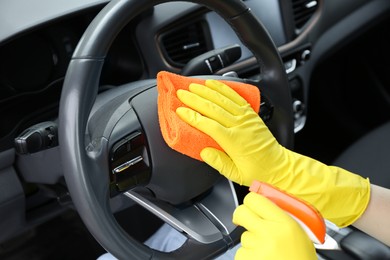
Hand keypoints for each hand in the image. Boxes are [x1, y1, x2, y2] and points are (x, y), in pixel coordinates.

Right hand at [176, 80, 369, 226]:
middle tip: (181, 93)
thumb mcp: (235, 174)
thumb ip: (218, 162)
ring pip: (223, 99)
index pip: (208, 125)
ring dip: (207, 91)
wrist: (279, 166)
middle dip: (195, 99)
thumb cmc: (257, 171)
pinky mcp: (251, 114)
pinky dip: (224, 89)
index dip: (192, 116)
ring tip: (193, 85)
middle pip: (213, 108)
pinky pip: (235, 97)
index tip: (180, 110)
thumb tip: (203, 152)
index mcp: (234, 141)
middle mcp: (240, 126)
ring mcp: (246, 118)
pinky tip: (214, 84)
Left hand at [233, 192, 316, 259]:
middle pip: (241, 212)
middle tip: (245, 221)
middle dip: (241, 216)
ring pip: (243, 236)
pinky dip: (248, 255)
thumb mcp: (299, 232)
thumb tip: (263, 204)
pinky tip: (262, 258)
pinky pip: (241, 252)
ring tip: (266, 250)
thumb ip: (281, 216)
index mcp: (283, 223)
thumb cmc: (301, 258)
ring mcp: (257, 248)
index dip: (250, 201)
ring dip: (251, 241)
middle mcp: (268, 233)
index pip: (255, 200)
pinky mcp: (248, 259)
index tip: (251, 206)